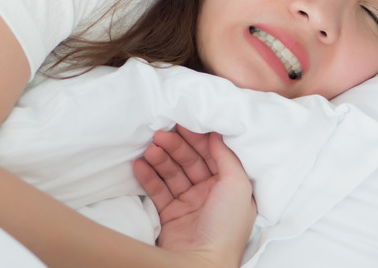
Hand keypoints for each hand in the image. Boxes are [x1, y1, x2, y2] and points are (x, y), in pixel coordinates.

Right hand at [133, 126, 256, 266]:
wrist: (201, 264)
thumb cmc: (226, 226)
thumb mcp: (237, 186)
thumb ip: (227, 156)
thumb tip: (217, 133)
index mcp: (229, 186)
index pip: (212, 155)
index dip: (198, 138)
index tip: (183, 124)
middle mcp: (210, 194)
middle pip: (190, 161)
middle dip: (175, 147)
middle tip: (160, 134)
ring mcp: (189, 204)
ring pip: (172, 174)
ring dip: (160, 159)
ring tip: (150, 150)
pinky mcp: (169, 215)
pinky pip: (157, 190)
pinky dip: (148, 177)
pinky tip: (139, 165)